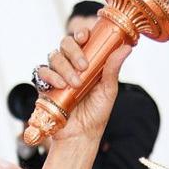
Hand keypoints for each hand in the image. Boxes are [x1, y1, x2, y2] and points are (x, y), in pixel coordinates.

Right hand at [35, 25, 129, 148]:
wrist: (81, 135)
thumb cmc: (96, 114)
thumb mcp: (108, 90)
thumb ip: (113, 68)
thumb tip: (126, 48)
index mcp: (87, 61)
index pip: (81, 39)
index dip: (81, 33)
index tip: (85, 37)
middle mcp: (70, 64)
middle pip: (66, 43)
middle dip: (74, 51)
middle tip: (84, 67)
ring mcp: (57, 73)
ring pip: (54, 56)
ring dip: (65, 67)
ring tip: (75, 84)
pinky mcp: (45, 85)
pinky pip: (42, 71)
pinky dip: (50, 75)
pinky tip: (60, 84)